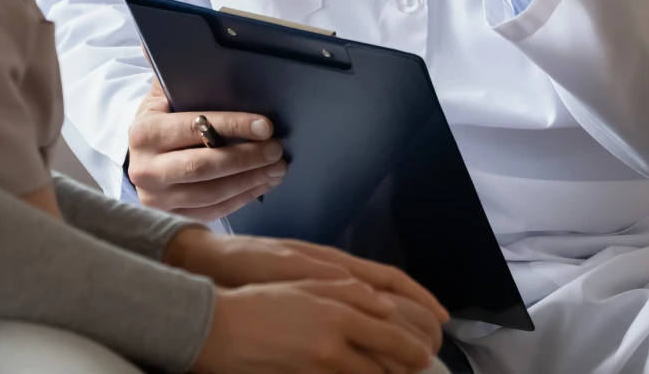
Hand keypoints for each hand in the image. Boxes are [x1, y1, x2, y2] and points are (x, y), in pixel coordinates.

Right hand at [127, 80, 286, 218]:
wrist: (138, 159)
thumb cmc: (158, 121)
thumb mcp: (159, 96)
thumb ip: (169, 73)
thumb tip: (156, 41)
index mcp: (144, 132)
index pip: (194, 127)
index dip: (232, 126)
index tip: (266, 125)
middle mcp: (146, 169)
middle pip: (204, 166)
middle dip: (247, 158)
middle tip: (277, 148)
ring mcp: (158, 199)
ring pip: (212, 193)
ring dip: (250, 180)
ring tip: (278, 167)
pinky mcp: (171, 217)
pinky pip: (213, 211)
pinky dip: (242, 197)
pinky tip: (263, 183)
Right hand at [192, 281, 438, 373]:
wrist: (223, 328)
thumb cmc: (264, 299)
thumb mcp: (307, 284)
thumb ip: (348, 293)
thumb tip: (386, 306)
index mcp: (338, 312)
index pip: (390, 335)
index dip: (412, 349)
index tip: (425, 355)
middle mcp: (335, 343)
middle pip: (385, 365)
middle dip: (404, 370)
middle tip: (416, 369)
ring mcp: (321, 368)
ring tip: (391, 373)